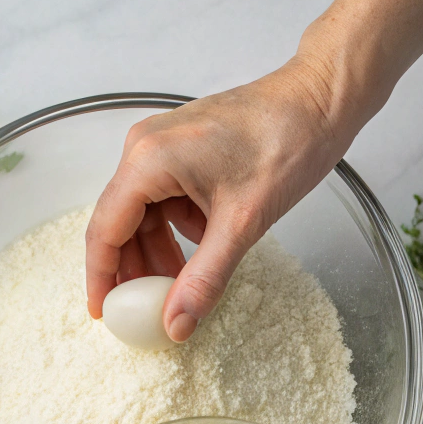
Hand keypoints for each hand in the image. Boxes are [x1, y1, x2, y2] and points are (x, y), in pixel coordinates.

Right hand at [85, 59, 347, 341]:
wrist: (321, 99)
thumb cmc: (287, 141)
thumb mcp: (242, 224)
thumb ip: (204, 279)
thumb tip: (175, 324)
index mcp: (148, 160)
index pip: (105, 230)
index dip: (101, 277)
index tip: (104, 313)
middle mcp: (145, 149)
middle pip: (121, 224)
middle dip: (133, 270)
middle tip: (144, 310)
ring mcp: (161, 147)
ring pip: (143, 216)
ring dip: (157, 254)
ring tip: (177, 288)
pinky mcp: (181, 150)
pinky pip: (163, 201)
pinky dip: (176, 232)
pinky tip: (199, 252)